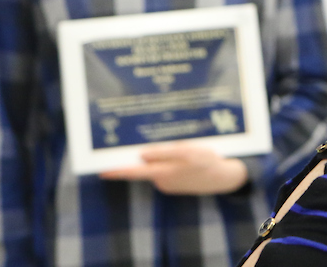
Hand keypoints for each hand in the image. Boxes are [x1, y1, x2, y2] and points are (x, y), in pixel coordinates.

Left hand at [100, 143, 248, 194]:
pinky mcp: (175, 182)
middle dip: (142, 156)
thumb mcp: (187, 152)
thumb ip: (163, 153)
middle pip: (145, 167)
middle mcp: (162, 179)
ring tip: (179, 146)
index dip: (118, 171)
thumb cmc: (207, 162)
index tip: (102, 170)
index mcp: (163, 172)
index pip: (134, 171)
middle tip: (139, 144)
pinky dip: (169, 161)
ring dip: (161, 156)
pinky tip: (184, 155)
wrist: (224, 178)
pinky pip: (166, 169)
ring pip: (157, 166)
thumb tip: (142, 155)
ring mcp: (169, 182)